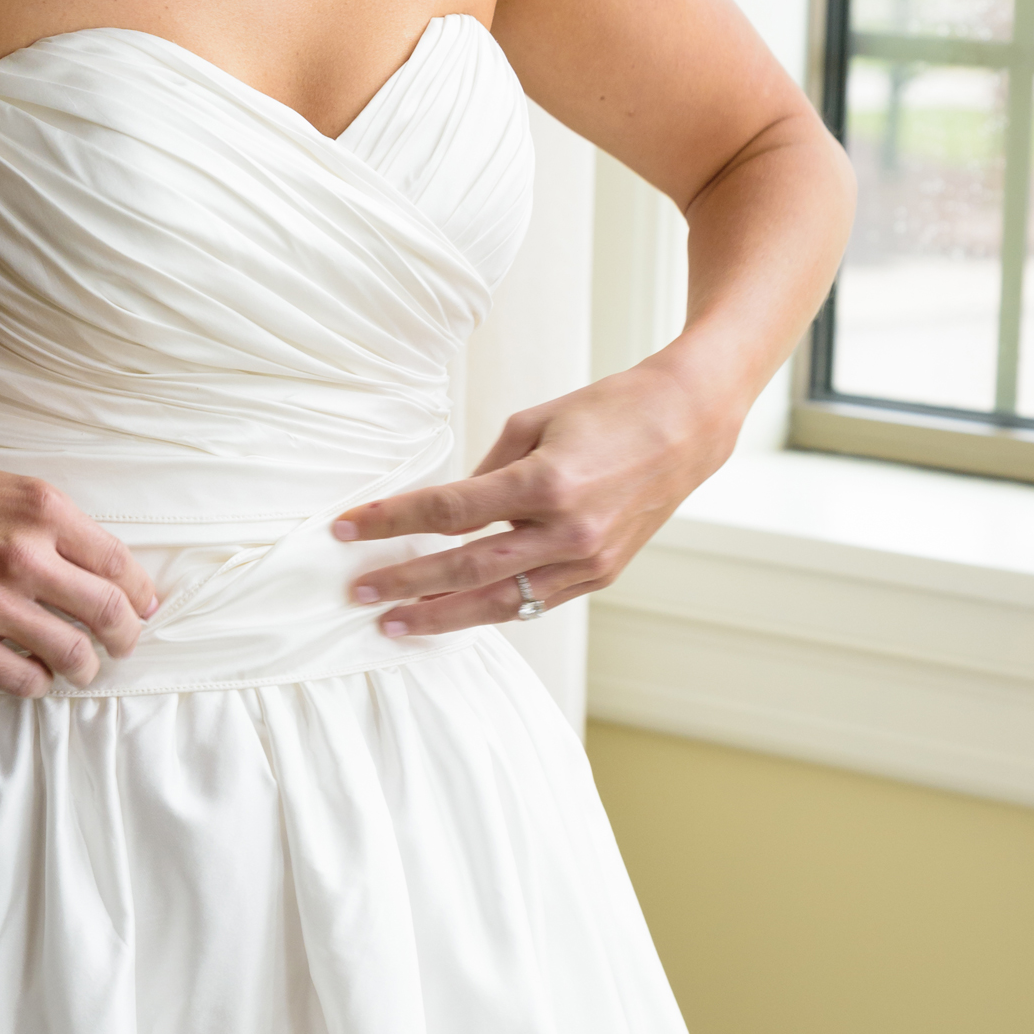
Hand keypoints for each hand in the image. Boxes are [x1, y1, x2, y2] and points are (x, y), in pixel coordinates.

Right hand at [0, 448, 160, 695]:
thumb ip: (49, 523)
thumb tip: (96, 563)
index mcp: (42, 509)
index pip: (119, 563)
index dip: (141, 594)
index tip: (143, 607)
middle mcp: (25, 555)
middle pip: (108, 613)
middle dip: (126, 637)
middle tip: (122, 645)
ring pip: (73, 655)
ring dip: (85, 668)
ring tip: (80, 668)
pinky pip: (22, 680)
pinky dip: (37, 683)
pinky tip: (32, 675)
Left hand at [332, 356, 729, 637]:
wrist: (687, 426)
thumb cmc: (608, 410)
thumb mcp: (534, 421)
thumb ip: (485, 471)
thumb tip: (446, 511)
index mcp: (545, 482)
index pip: (448, 511)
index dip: (390, 520)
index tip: (347, 527)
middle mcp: (567, 531)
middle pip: (465, 568)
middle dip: (404, 582)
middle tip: (356, 592)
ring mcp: (587, 560)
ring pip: (500, 602)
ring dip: (441, 616)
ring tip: (393, 623)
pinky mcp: (601, 575)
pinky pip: (534, 602)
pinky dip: (489, 610)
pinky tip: (452, 613)